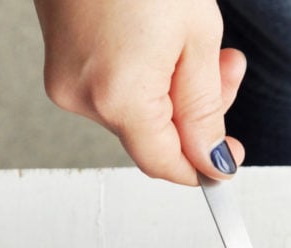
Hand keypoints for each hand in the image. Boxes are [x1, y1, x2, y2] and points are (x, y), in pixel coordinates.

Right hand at [33, 0, 245, 184]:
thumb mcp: (197, 38)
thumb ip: (205, 109)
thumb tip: (210, 159)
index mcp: (118, 97)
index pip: (165, 165)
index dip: (202, 167)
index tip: (229, 160)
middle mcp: (82, 96)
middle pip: (153, 139)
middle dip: (197, 114)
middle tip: (229, 73)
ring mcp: (65, 78)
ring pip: (137, 112)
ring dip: (176, 91)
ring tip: (198, 44)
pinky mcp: (61, 60)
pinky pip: (115, 88)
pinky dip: (148, 76)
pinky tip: (164, 41)